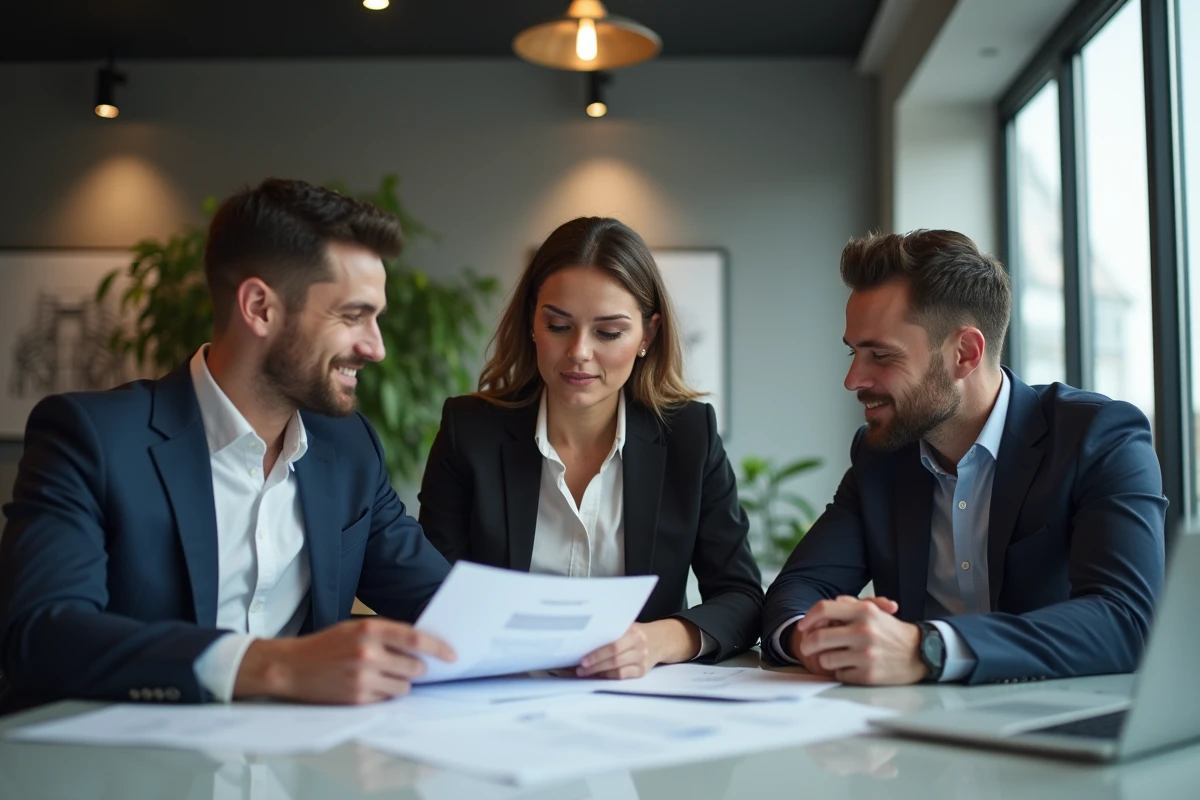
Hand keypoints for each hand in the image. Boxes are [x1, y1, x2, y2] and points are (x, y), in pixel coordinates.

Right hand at [234, 618, 455, 703]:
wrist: (291, 667)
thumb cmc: (325, 645)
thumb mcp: (355, 628)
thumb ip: (385, 634)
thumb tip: (419, 645)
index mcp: (369, 629)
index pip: (415, 639)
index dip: (438, 647)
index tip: (452, 655)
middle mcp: (367, 653)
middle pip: (414, 666)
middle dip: (418, 669)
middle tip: (412, 667)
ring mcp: (362, 678)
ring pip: (403, 687)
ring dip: (401, 683)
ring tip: (384, 676)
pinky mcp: (356, 699)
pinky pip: (386, 700)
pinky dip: (384, 694)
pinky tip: (370, 686)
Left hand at [576, 619, 701, 678]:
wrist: (660, 640)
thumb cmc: (637, 632)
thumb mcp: (628, 626)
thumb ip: (611, 632)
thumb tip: (585, 641)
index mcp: (634, 632)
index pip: (613, 645)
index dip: (597, 654)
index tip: (582, 658)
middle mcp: (639, 646)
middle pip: (614, 659)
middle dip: (594, 665)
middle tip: (580, 668)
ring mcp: (642, 660)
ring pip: (617, 670)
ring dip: (599, 672)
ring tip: (584, 672)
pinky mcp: (641, 672)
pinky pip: (622, 676)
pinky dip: (608, 676)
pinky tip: (598, 675)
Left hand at [793, 595, 923, 684]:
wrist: (921, 654)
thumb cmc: (892, 632)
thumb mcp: (874, 611)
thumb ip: (849, 606)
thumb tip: (822, 611)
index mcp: (864, 612)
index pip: (824, 609)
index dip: (808, 618)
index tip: (802, 627)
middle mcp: (864, 632)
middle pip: (818, 637)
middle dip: (807, 644)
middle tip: (807, 648)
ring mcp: (866, 655)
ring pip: (826, 659)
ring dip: (826, 660)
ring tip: (837, 657)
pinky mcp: (868, 675)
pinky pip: (839, 675)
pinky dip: (842, 672)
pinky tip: (853, 668)